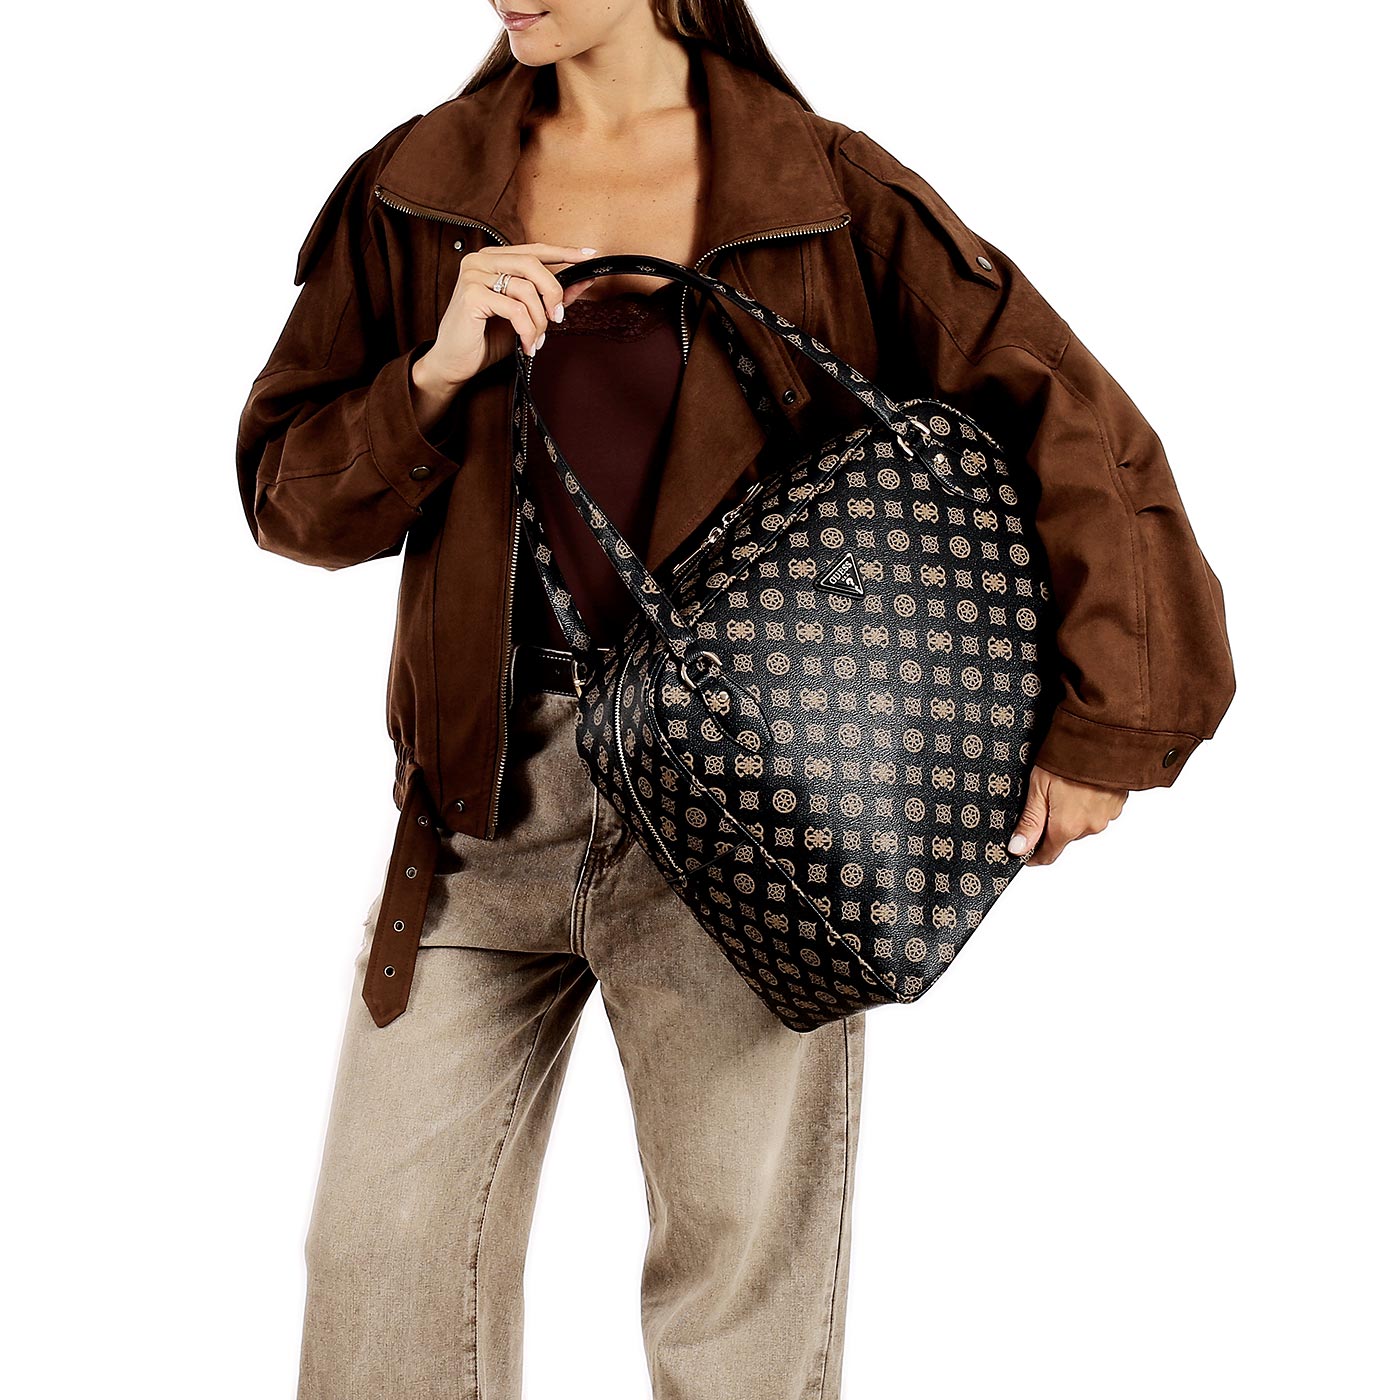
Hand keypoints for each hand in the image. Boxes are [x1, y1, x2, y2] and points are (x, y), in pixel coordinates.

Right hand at [409, 241, 601, 434]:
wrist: (455, 362)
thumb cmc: (486, 338)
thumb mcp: (525, 315)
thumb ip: (550, 297)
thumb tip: (582, 282)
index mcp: (493, 260)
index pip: (534, 249)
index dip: (563, 251)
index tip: (589, 254)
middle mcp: (481, 261)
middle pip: (533, 264)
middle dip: (552, 293)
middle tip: (557, 319)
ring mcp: (473, 275)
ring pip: (526, 288)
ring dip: (538, 320)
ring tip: (536, 340)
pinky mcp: (471, 294)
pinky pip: (515, 309)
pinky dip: (527, 330)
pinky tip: (526, 344)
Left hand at [1007, 765, 1127, 865]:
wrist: (1104, 737)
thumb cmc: (1069, 757)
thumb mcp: (1038, 788)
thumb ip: (1030, 822)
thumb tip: (1017, 848)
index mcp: (1067, 826)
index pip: (1048, 854)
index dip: (1034, 855)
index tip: (1024, 852)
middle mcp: (1089, 827)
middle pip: (1064, 836)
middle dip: (1052, 824)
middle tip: (1044, 799)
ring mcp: (1106, 816)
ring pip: (1082, 823)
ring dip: (1072, 813)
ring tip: (1065, 787)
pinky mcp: (1117, 804)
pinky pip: (1097, 811)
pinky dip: (1088, 803)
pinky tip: (1081, 785)